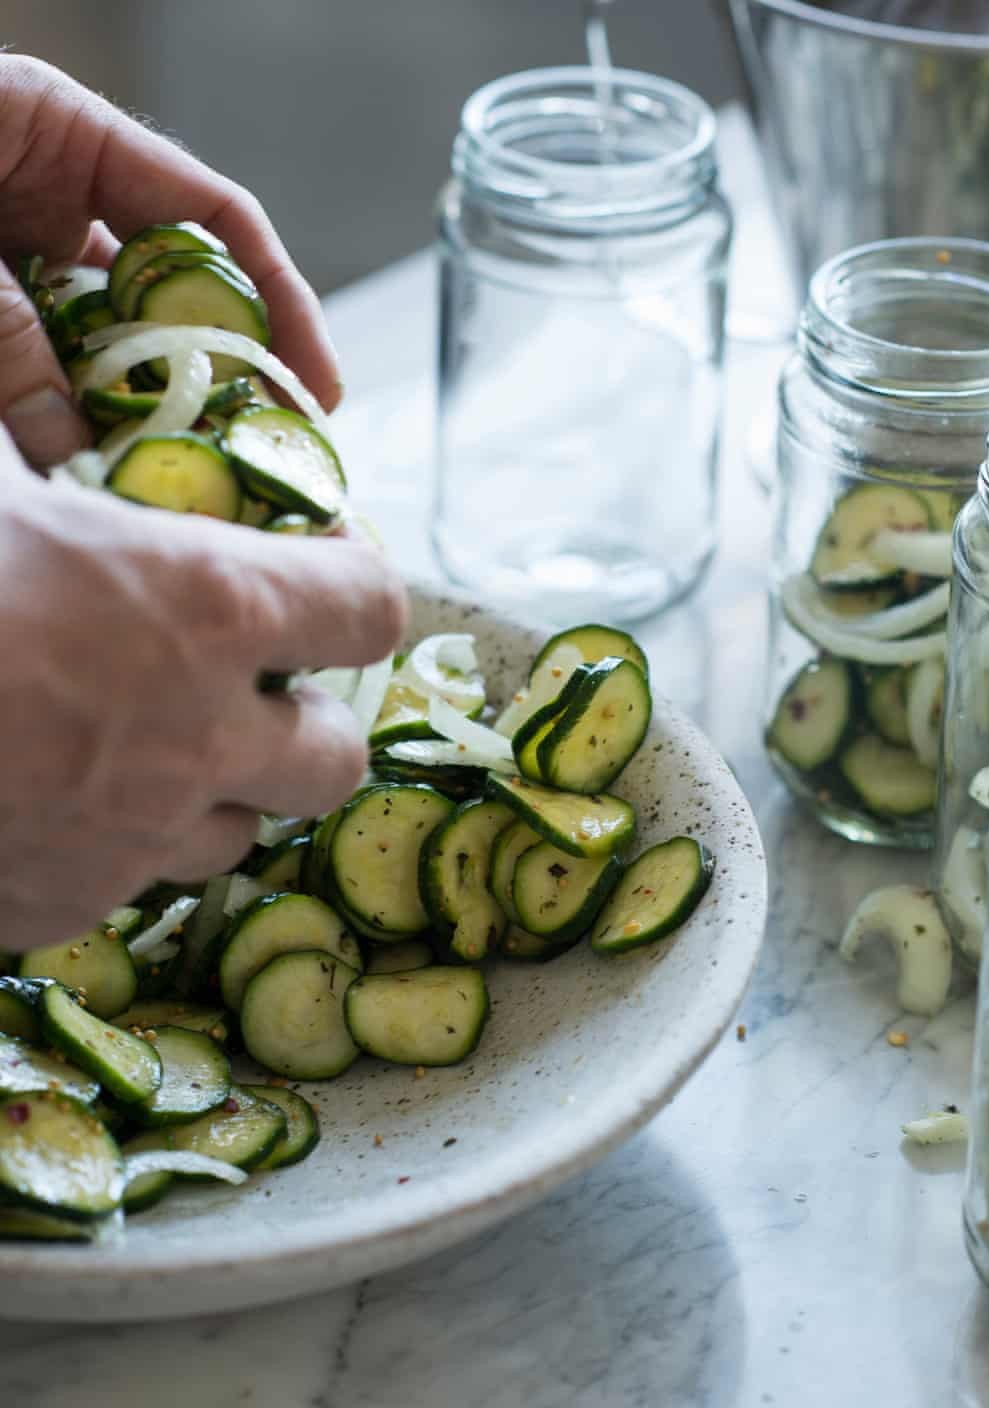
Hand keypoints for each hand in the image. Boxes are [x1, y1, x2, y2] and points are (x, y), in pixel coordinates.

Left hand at [0, 55, 341, 467]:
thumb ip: (11, 336)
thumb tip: (70, 446)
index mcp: (71, 132)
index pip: (219, 218)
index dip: (283, 303)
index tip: (318, 385)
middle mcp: (57, 188)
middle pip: (178, 285)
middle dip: (220, 369)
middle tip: (256, 444)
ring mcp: (20, 239)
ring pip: (114, 331)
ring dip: (141, 397)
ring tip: (177, 460)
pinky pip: (55, 348)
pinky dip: (73, 397)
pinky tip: (95, 443)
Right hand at [0, 447, 407, 950]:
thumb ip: (21, 410)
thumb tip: (22, 339)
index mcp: (209, 606)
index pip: (371, 607)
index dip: (357, 584)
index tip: (323, 567)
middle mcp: (200, 736)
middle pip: (339, 755)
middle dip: (309, 719)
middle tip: (250, 683)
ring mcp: (134, 835)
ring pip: (242, 833)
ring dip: (220, 789)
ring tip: (149, 742)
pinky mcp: (57, 904)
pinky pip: (128, 884)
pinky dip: (114, 844)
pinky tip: (49, 795)